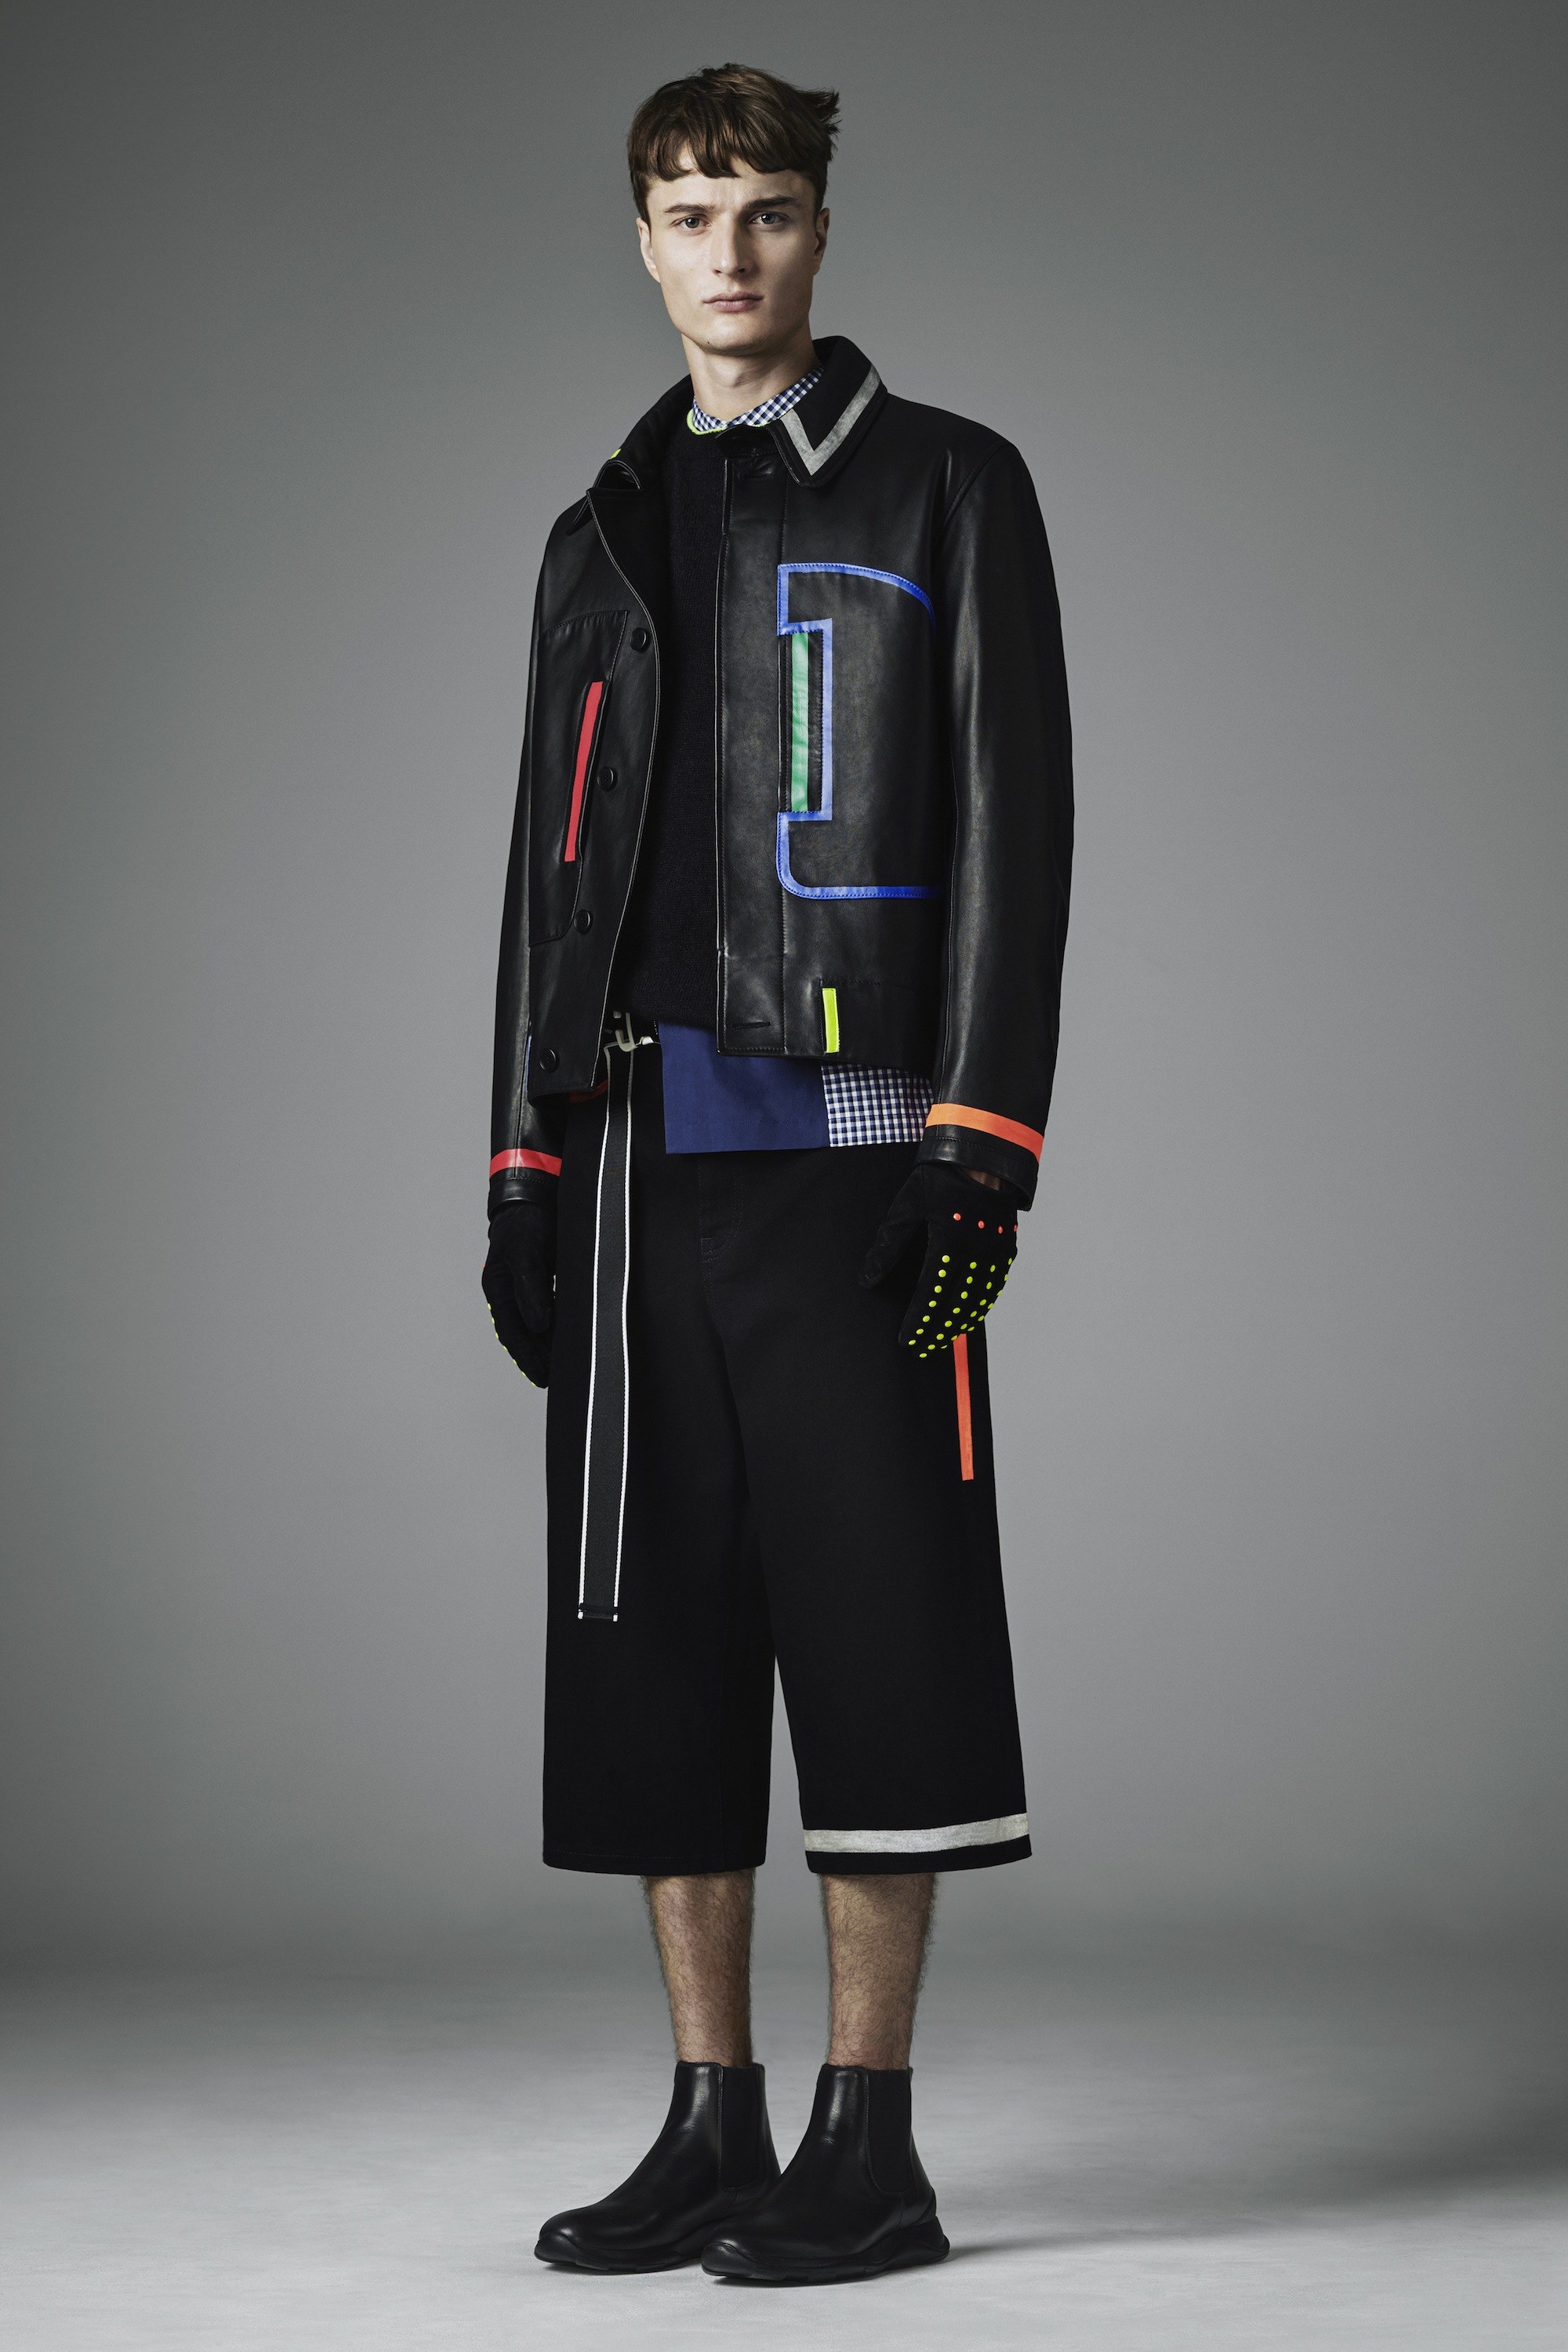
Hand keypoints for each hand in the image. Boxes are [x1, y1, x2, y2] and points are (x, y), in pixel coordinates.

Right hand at [482, 1197, 556, 1386]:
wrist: (538, 1195)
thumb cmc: (526, 1221)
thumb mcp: (525, 1250)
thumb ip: (531, 1286)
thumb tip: (539, 1324)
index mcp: (499, 1288)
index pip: (511, 1332)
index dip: (526, 1357)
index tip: (542, 1379)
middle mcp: (512, 1293)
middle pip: (526, 1334)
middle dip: (541, 1359)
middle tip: (560, 1383)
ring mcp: (530, 1288)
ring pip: (541, 1326)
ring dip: (552, 1346)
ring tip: (570, 1368)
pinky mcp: (548, 1281)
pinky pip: (555, 1311)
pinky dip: (562, 1327)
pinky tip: (577, 1338)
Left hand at [861, 1164, 1020, 1354]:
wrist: (983, 1157)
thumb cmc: (940, 1178)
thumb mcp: (908, 1205)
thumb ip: (888, 1244)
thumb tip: (867, 1278)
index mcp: (949, 1241)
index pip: (931, 1293)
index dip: (918, 1320)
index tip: (906, 1340)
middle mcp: (976, 1252)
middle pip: (955, 1304)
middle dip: (936, 1330)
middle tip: (920, 1349)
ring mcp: (995, 1253)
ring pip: (977, 1302)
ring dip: (958, 1325)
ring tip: (940, 1341)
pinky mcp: (1006, 1250)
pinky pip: (993, 1289)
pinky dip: (979, 1308)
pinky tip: (967, 1319)